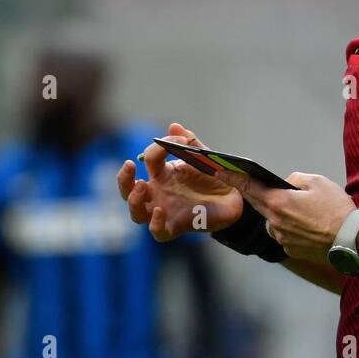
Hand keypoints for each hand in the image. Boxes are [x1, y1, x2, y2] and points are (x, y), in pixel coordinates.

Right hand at [117, 122, 243, 241]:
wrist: (235, 198)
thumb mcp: (204, 157)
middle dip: (123, 178)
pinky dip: (155, 224)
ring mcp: (165, 211)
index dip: (159, 148)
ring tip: (142, 186)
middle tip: (129, 165)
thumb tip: (174, 125)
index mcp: (163, 174)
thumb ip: (190, 143)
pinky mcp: (176, 226)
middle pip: (128, 190)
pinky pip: (158, 232)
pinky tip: (160, 212)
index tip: (182, 142)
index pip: (149, 160)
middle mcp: (158, 193)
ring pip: (136, 213)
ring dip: (134, 201)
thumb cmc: (215, 177)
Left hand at [211, 168, 355, 264]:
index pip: (249, 187)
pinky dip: (292, 227)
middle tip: (254, 185)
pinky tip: (309, 224)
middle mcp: (275, 222)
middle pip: (258, 204)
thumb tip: (286, 185)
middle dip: (255, 193)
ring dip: (279, 212)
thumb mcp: (318, 182)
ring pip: (273, 220)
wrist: (351, 239)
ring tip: (303, 210)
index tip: (219, 171)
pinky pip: (284, 234)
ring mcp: (281, 238)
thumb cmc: (336, 208)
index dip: (232, 178)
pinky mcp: (291, 249)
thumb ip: (295, 180)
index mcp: (278, 202)